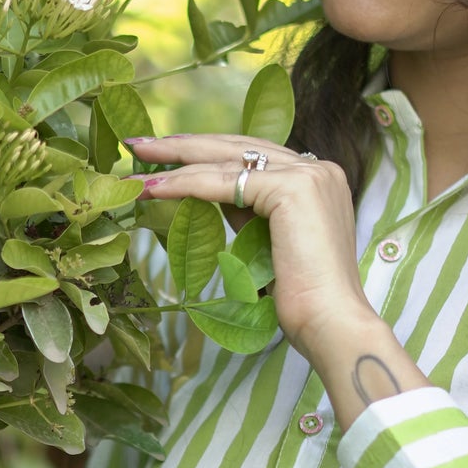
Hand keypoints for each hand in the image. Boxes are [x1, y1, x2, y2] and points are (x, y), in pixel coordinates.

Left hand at [127, 133, 379, 362]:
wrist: (330, 323)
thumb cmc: (302, 299)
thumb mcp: (269, 242)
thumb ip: (247, 213)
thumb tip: (208, 194)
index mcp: (318, 180)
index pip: (253, 156)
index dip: (208, 153)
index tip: (170, 155)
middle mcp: (317, 169)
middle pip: (238, 148)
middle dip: (186, 146)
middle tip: (142, 144)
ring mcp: (308, 175)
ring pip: (227, 162)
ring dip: (176, 162)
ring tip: (137, 164)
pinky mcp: (294, 189)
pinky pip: (224, 183)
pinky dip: (186, 184)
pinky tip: (155, 189)